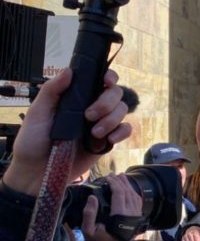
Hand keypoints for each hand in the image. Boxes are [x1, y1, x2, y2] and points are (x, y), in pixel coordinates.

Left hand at [3, 69, 130, 196]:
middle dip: (107, 103)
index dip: (109, 77)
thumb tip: (69, 70)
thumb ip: (52, 90)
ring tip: (94, 133)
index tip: (107, 81)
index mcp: (76, 97)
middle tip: (89, 116)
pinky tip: (109, 139)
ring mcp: (101, 124)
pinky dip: (122, 132)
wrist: (40, 170)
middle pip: (116, 94)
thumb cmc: (33, 140)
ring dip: (112, 120)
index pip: (99, 80)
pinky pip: (125, 130)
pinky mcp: (107, 141)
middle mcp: (91, 107)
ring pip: (122, 111)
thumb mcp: (38, 112)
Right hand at [81, 174, 141, 240]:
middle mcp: (130, 213)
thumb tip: (92, 198)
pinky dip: (134, 192)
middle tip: (113, 175)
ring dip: (128, 185)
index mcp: (119, 215)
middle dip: (120, 181)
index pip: (119, 194)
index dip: (114, 183)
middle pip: (128, 192)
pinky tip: (129, 188)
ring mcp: (136, 215)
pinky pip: (138, 201)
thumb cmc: (100, 240)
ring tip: (121, 177)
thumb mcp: (89, 230)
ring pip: (134, 195)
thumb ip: (89, 214)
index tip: (108, 177)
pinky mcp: (138, 217)